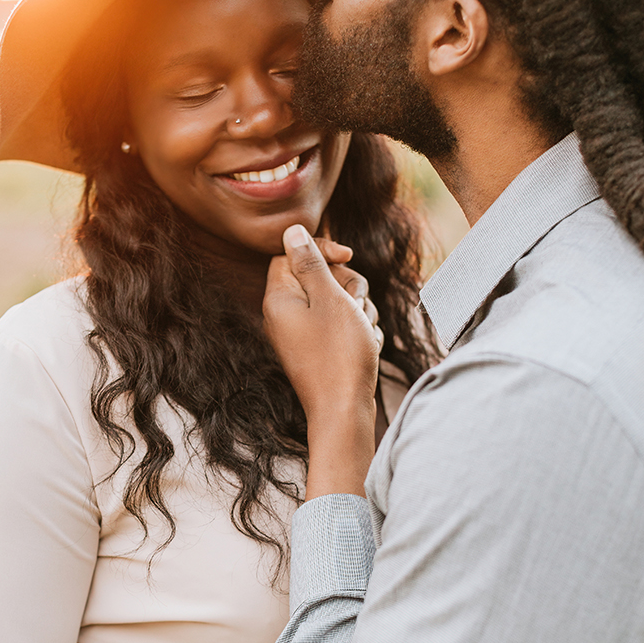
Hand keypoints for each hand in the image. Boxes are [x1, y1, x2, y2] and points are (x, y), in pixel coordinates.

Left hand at [263, 225, 380, 497]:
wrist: (345, 411)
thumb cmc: (338, 355)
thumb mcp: (330, 298)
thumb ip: (311, 262)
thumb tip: (291, 231)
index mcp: (279, 299)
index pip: (293, 254)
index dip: (322, 250)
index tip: (348, 255)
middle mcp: (285, 315)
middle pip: (320, 276)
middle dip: (347, 285)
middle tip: (355, 307)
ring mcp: (303, 334)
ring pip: (337, 300)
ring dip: (358, 309)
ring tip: (362, 331)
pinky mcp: (320, 349)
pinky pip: (343, 325)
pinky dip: (358, 330)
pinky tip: (364, 346)